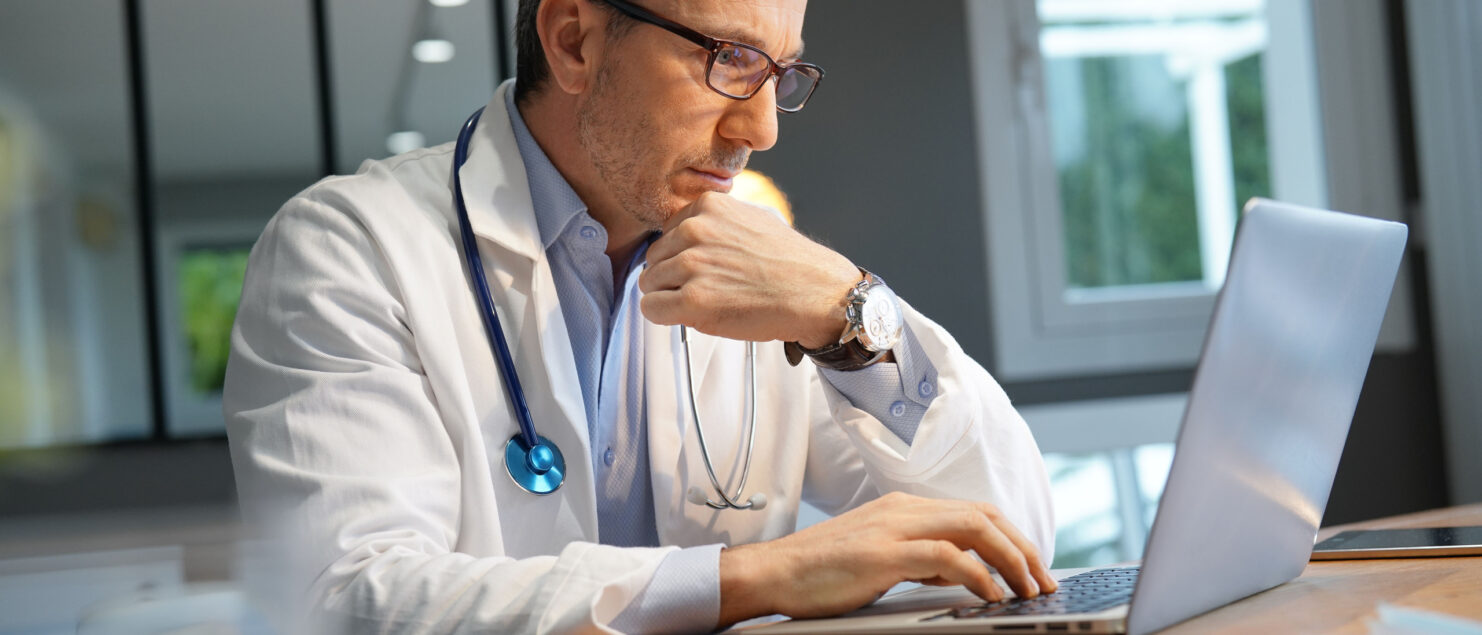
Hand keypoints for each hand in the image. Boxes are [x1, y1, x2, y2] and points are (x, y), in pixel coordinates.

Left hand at [639, 192, 860, 347]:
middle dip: (673, 277)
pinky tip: (694, 315)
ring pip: (650, 284)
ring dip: (671, 298)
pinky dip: (666, 316)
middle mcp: (695, 230)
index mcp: (708, 206)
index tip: (705, 269)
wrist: (817, 292)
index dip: (682, 256)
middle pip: (654, 258)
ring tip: (708, 302)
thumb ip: (716, 220)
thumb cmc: (790, 263)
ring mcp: (692, 264)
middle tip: (707, 289)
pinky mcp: (693, 299)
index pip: (667, 233)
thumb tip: (685, 231)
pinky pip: (651, 309)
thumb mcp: (752, 218)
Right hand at [716, 492, 1056, 626]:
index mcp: (903, 508)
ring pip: (974, 528)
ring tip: (1029, 588)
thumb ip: (917, 558)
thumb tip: (957, 573)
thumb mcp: (877, 558)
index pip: (973, 512)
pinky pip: (947, 556)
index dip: (1010, 537)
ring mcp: (893, 528)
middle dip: (1022, 546)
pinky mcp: (883, 554)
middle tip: (1044, 579)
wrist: (772, 573)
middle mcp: (903, 510)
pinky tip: (992, 594)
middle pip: (983, 515)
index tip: (1031, 566)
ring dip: (1011, 559)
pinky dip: (978, 574)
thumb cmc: (819, 573)